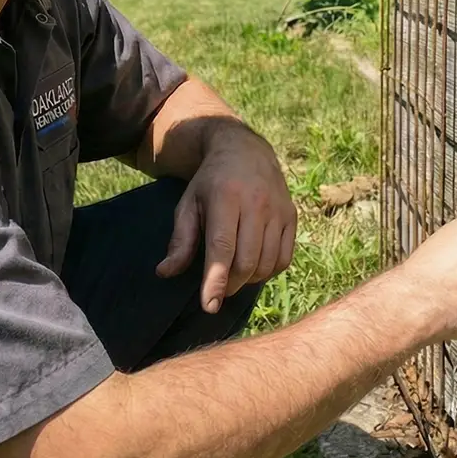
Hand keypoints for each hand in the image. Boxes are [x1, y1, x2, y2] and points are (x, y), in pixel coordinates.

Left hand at [156, 124, 297, 312]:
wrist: (245, 152)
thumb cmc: (211, 183)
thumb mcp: (188, 204)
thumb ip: (180, 240)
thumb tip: (165, 273)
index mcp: (225, 197)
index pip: (222, 248)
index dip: (216, 280)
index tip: (209, 305)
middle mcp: (256, 203)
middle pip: (246, 261)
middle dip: (230, 285)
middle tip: (217, 289)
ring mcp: (278, 210)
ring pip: (266, 264)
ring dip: (248, 280)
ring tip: (233, 275)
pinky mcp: (292, 217)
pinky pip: (283, 258)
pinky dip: (268, 272)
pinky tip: (254, 266)